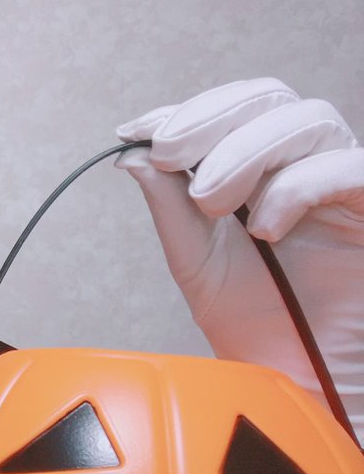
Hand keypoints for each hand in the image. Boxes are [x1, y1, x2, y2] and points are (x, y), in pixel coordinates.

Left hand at [115, 78, 363, 441]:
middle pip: (267, 96)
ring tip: (212, 203)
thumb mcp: (195, 260)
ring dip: (244, 152)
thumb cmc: (259, 319)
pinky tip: (266, 229)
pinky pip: (346, 167)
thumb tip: (131, 155)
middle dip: (208, 120)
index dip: (180, 112)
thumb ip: (168, 206)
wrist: (305, 377)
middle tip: (170, 156)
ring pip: (305, 118)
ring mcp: (344, 179)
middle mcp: (305, 162)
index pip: (227, 109)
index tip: (133, 131)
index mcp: (260, 166)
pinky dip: (295, 187)